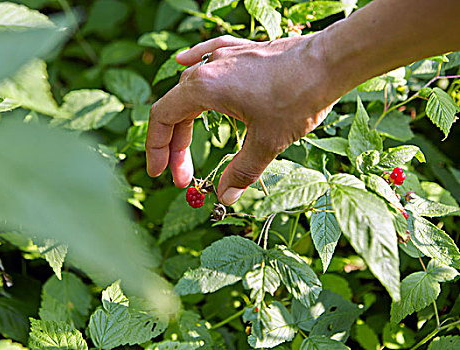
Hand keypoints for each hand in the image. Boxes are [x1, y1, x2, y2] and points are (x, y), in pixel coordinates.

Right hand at [146, 34, 339, 204]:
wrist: (331, 60)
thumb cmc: (298, 96)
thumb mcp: (266, 141)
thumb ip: (240, 171)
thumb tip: (224, 196)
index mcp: (203, 88)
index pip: (163, 118)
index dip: (157, 148)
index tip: (161, 173)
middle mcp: (207, 68)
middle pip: (176, 108)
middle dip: (175, 145)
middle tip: (183, 176)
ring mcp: (224, 56)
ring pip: (191, 89)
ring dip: (186, 119)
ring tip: (185, 144)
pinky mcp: (241, 52)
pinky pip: (207, 59)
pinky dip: (194, 71)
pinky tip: (183, 63)